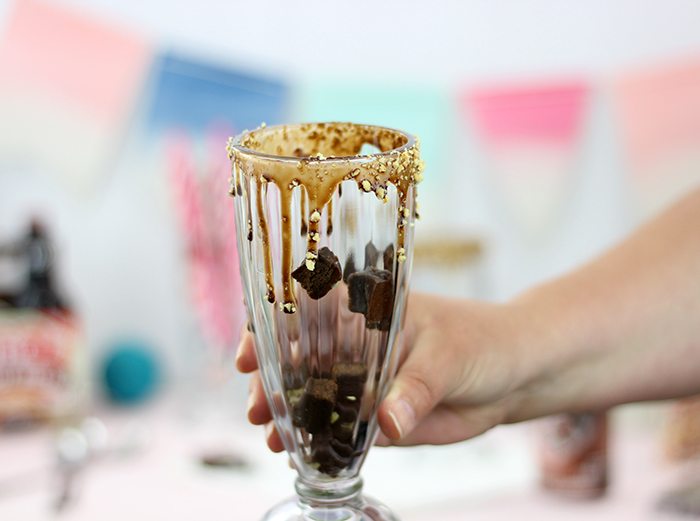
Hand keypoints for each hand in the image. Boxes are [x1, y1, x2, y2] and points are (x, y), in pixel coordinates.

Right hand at [236, 293, 534, 449]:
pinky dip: (317, 441)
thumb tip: (386, 423)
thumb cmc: (479, 343)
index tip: (249, 354)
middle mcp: (355, 344)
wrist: (510, 376)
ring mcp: (362, 381)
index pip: (305, 311)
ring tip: (273, 438)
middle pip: (298, 358)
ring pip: (312, 396)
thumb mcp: (447, 357)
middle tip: (258, 409)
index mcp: (366, 311)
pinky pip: (338, 429)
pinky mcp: (374, 415)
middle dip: (271, 382)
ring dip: (287, 416)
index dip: (268, 329)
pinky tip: (300, 454)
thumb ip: (415, 389)